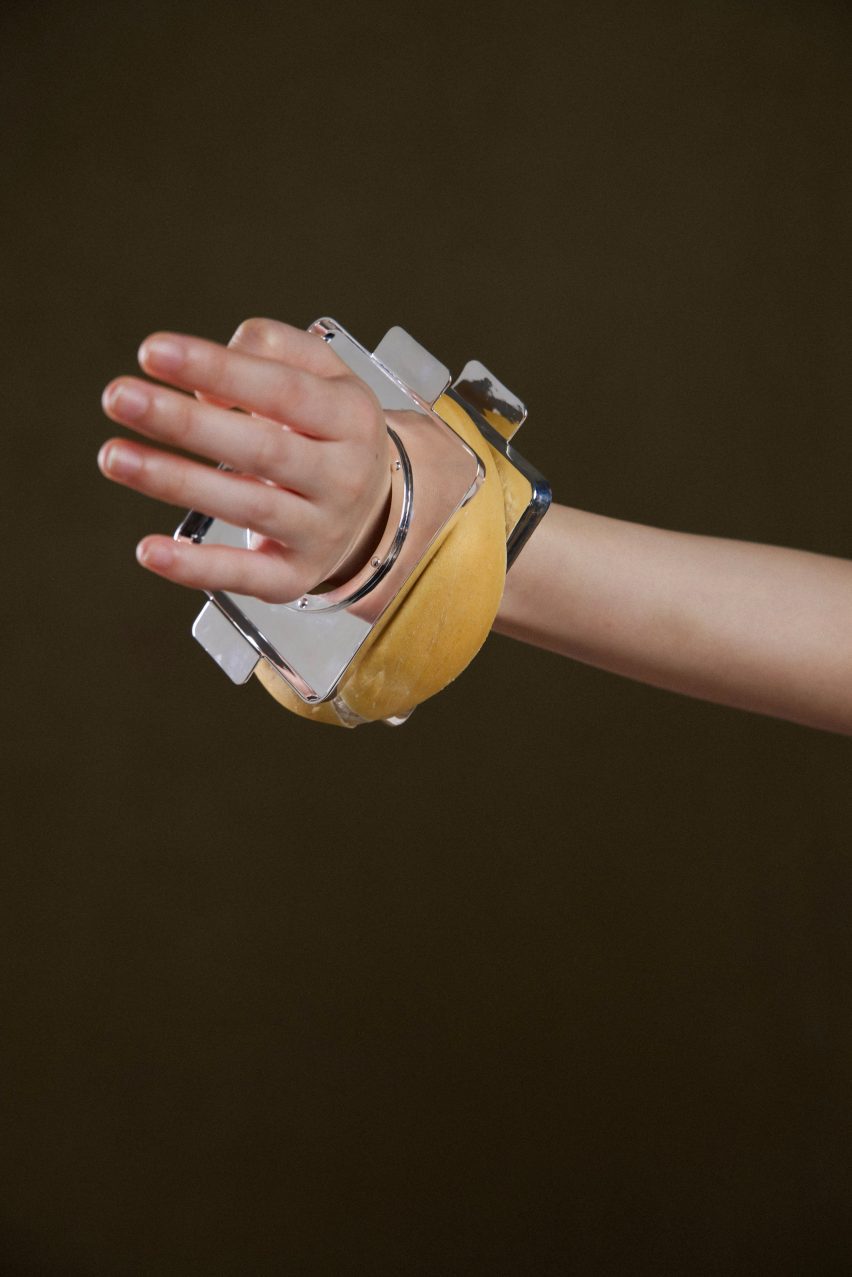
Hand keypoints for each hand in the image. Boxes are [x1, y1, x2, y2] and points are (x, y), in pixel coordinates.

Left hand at [98, 318, 391, 602]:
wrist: (374, 511)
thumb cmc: (330, 431)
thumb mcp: (321, 373)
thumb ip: (268, 349)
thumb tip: (205, 384)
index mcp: (351, 416)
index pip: (281, 388)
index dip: (216, 368)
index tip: (153, 352)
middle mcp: (343, 476)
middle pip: (261, 447)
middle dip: (184, 422)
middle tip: (120, 397)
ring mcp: (321, 531)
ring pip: (247, 506)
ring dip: (176, 482)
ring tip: (115, 456)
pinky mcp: (295, 576)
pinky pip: (244, 575)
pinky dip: (196, 567)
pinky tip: (149, 550)